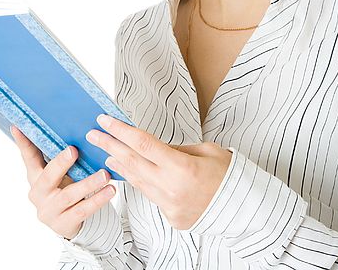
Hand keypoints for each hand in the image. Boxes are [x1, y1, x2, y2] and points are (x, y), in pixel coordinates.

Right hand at [10, 125, 115, 239]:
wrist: (68, 222)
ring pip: (69, 195)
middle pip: (48, 176)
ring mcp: (49, 210)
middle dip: (61, 163)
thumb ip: (59, 155)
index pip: (28, 157)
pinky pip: (82, 210)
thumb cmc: (64, 188)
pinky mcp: (62, 224)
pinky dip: (98, 200)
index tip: (18, 126)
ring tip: (104, 174)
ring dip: (88, 183)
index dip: (23, 142)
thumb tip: (69, 124)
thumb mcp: (59, 173)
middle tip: (74, 150)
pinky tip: (110, 190)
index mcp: (35, 176)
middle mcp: (38, 193)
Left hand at [86, 115, 232, 229]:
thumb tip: (155, 147)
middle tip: (94, 133)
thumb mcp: (207, 150)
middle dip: (110, 144)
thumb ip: (178, 149)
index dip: (121, 131)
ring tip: (107, 150)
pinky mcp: (170, 216)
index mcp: (182, 167)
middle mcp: (171, 187)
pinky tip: (129, 171)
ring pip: (136, 180)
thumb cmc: (228, 176)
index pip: (142, 144)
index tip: (106, 120)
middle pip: (132, 161)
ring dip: (120, 163)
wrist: (243, 209)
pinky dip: (137, 180)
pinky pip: (149, 194)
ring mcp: (169, 205)